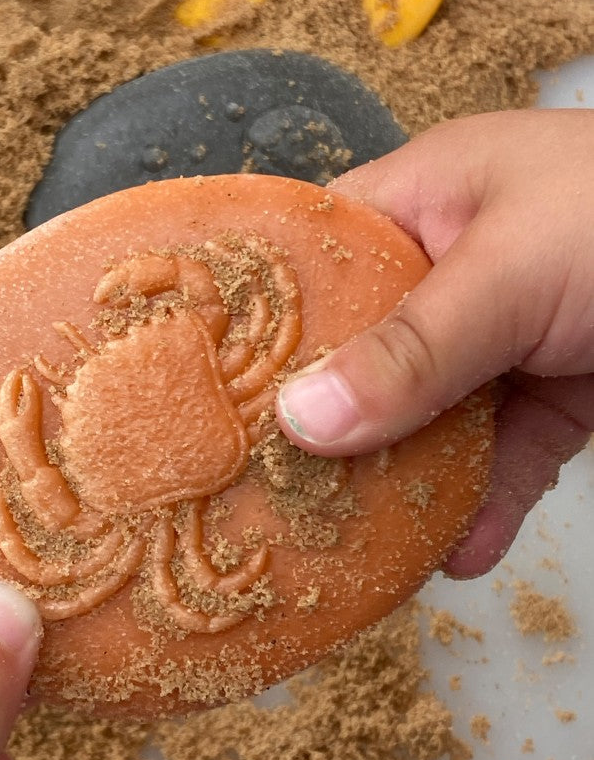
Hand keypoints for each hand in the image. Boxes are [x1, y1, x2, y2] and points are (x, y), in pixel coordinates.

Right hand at [276, 109, 593, 577]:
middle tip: (262, 492)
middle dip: (322, 421)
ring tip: (345, 544)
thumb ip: (413, 346)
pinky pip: (505, 456)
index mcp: (421, 201)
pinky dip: (483, 507)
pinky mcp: (559, 396)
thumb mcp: (512, 269)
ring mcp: (506, 336)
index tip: (201, 390)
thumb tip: (301, 419)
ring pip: (427, 416)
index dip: (255, 319)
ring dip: (399, 479)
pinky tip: (456, 558)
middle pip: (362, 352)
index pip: (311, 258)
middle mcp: (451, 269)